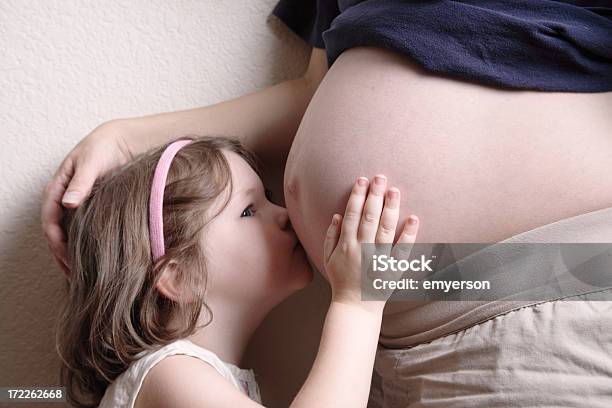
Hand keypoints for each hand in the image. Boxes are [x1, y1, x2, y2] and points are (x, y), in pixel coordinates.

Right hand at [41, 119, 134, 277]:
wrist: (123, 140)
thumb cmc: (104, 146)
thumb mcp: (92, 161)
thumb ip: (81, 182)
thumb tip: (68, 203)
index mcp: (58, 188)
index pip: (50, 221)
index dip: (56, 242)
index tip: (66, 259)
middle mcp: (66, 199)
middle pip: (57, 233)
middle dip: (62, 255)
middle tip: (74, 276)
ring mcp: (80, 205)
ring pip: (71, 234)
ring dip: (74, 253)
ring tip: (83, 274)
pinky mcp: (95, 208)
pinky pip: (86, 230)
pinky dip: (88, 244)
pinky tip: (97, 257)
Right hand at [323, 175, 418, 311]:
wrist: (355, 306)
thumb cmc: (341, 280)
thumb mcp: (328, 258)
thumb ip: (331, 236)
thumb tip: (337, 215)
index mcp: (346, 245)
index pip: (352, 215)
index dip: (357, 196)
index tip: (361, 180)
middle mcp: (362, 249)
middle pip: (369, 217)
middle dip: (374, 196)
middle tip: (380, 177)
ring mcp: (379, 258)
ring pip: (386, 229)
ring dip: (390, 208)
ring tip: (394, 190)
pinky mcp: (393, 268)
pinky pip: (403, 249)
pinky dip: (409, 234)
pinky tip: (414, 218)